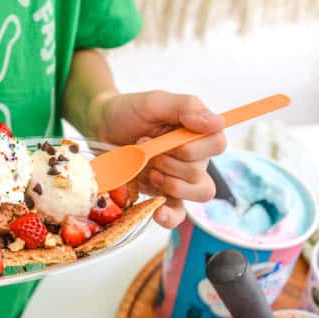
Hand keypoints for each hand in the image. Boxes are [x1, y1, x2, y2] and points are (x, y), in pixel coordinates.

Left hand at [95, 90, 226, 227]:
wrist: (100, 127)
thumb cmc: (129, 111)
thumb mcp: (155, 102)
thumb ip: (186, 107)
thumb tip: (217, 122)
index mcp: (196, 133)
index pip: (217, 144)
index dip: (194, 147)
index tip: (168, 139)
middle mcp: (193, 157)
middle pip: (202, 171)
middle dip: (171, 163)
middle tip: (148, 150)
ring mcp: (178, 178)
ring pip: (198, 192)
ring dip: (170, 183)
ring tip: (149, 171)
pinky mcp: (161, 194)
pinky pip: (178, 213)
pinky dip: (171, 216)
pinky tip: (158, 212)